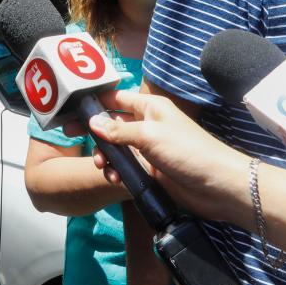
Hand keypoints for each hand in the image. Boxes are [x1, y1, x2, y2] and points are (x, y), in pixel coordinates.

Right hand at [87, 89, 247, 223]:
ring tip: (102, 164)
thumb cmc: (187, 151)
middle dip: (93, 130)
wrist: (217, 186)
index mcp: (150, 108)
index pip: (117, 98)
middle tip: (69, 135)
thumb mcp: (149, 135)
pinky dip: (116, 171)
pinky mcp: (150, 171)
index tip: (72, 108)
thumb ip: (119, 130)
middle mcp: (147, 125)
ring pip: (116, 148)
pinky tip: (114, 178)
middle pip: (112, 124)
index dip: (95, 101)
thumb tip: (92, 122)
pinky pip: (125, 168)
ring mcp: (148, 150)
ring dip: (105, 155)